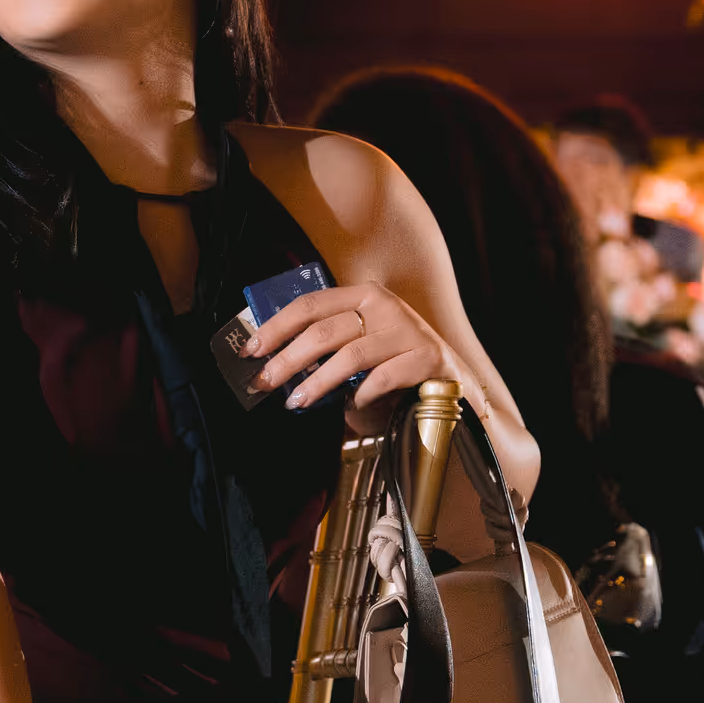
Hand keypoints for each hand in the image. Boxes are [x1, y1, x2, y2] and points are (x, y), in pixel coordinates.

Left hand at [246, 281, 454, 425]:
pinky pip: (383, 378)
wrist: (451, 380)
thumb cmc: (395, 363)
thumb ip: (326, 345)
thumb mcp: (359, 344)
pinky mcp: (427, 358)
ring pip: (349, 355)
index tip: (251, 349)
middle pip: (324, 330)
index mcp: (364, 296)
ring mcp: (408, 331)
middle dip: (287, 358)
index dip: (276, 326)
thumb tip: (274, 362)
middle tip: (264, 381)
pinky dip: (361, 395)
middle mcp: (386, 307)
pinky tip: (351, 406)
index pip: (310, 304)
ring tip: (296, 400)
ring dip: (317, 381)